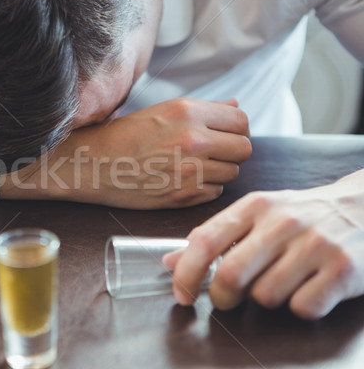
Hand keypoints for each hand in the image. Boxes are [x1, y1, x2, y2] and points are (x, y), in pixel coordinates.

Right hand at [0, 98, 250, 208]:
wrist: (96, 164)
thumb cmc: (126, 135)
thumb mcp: (164, 111)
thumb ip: (205, 109)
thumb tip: (235, 104)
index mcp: (188, 112)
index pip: (241, 121)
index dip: (236, 129)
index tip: (226, 134)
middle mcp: (193, 140)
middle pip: (244, 149)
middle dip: (233, 151)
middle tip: (215, 152)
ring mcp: (190, 170)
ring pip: (232, 172)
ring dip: (219, 170)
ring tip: (195, 166)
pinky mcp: (184, 195)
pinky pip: (215, 192)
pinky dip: (206, 188)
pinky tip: (185, 180)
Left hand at [164, 169, 363, 318]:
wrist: (363, 207)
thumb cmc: (301, 215)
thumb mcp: (256, 214)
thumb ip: (214, 236)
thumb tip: (170, 260)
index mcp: (255, 206)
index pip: (205, 241)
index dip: (185, 274)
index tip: (181, 294)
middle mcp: (283, 222)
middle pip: (231, 275)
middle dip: (221, 297)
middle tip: (226, 299)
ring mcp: (315, 245)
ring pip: (265, 296)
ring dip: (265, 299)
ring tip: (280, 280)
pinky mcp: (344, 270)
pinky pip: (302, 308)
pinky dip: (300, 306)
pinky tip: (307, 287)